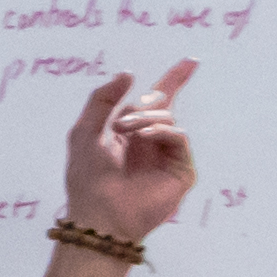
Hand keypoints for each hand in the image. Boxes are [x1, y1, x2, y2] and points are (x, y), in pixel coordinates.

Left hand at [63, 62, 198, 246]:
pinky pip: (180, 137)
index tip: (191, 61)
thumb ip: (101, 99)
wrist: (99, 215)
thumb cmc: (87, 179)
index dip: (174, 79)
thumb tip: (128, 73)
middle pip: (164, 104)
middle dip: (144, 105)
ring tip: (125, 133)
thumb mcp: (85, 131)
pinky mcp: (181, 171)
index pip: (158, 100)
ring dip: (146, 119)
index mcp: (131, 131)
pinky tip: (144, 138)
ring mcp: (168, 156)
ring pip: (169, 118)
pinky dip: (162, 131)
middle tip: (120, 124)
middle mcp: (152, 142)